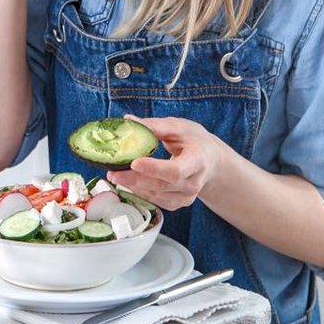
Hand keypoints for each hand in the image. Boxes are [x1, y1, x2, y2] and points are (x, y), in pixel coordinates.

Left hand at [106, 114, 226, 210]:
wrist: (211, 161)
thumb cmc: (195, 141)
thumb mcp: (180, 127)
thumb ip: (155, 125)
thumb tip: (128, 120)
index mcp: (198, 161)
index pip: (175, 171)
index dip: (154, 168)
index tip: (134, 162)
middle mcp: (194, 183)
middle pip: (161, 185)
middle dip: (134, 179)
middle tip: (112, 171)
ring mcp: (187, 196)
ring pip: (156, 195)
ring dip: (133, 186)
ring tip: (115, 175)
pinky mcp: (178, 203)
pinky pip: (156, 200)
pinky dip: (139, 192)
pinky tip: (127, 182)